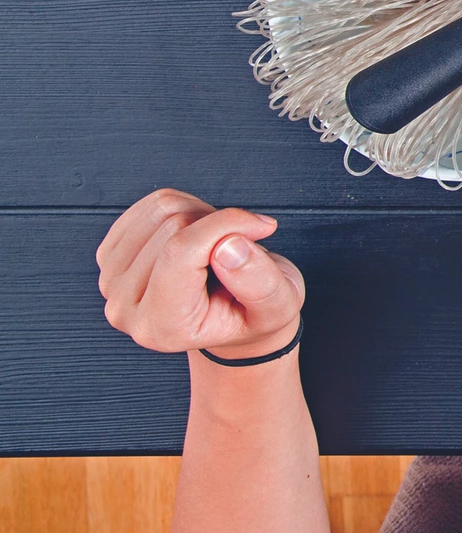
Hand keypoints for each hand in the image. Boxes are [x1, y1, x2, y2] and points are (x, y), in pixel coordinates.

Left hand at [97, 188, 304, 358]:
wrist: (231, 325)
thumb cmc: (252, 315)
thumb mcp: (279, 305)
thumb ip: (259, 282)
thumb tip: (228, 245)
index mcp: (164, 327)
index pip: (181, 251)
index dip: (227, 225)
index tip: (260, 227)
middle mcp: (128, 308)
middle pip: (171, 225)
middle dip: (216, 224)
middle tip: (236, 249)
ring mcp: (113, 282)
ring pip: (160, 209)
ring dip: (201, 215)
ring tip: (217, 245)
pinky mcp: (111, 256)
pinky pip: (149, 205)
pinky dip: (184, 209)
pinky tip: (197, 235)